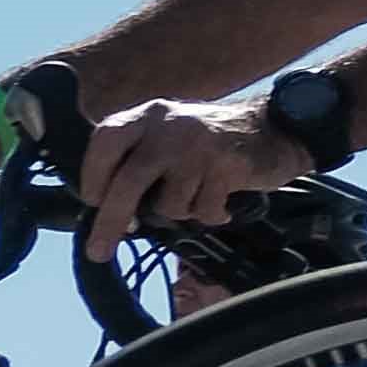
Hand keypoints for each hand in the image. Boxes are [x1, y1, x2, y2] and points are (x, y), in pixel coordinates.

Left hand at [71, 95, 310, 258]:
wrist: (274, 129)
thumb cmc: (209, 142)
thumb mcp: (165, 136)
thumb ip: (135, 159)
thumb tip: (105, 208)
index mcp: (148, 116)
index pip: (105, 144)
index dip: (91, 178)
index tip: (93, 203)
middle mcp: (170, 126)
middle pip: (128, 181)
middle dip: (111, 222)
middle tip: (99, 250)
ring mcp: (200, 146)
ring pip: (169, 203)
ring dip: (180, 211)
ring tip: (196, 196)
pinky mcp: (228, 165)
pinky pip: (203, 210)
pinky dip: (209, 214)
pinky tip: (218, 200)